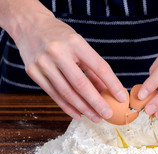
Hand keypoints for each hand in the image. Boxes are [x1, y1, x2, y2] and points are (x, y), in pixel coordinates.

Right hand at [11, 4, 126, 121]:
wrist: (30, 25)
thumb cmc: (61, 37)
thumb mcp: (80, 45)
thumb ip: (92, 68)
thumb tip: (107, 91)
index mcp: (75, 43)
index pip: (99, 67)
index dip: (112, 84)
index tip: (122, 98)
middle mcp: (58, 52)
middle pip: (81, 84)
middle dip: (97, 102)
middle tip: (108, 114)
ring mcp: (43, 63)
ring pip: (67, 93)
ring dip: (83, 108)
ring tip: (96, 117)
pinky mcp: (33, 72)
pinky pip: (54, 94)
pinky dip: (67, 107)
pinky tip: (78, 114)